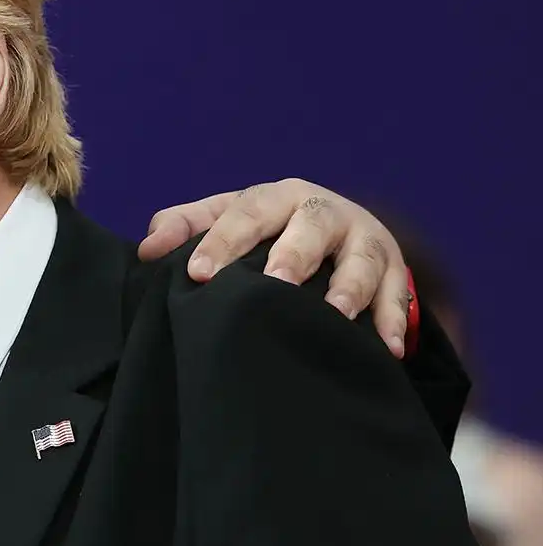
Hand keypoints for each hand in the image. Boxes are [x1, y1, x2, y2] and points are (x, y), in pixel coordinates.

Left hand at [138, 179, 412, 358]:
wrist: (332, 232)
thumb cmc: (265, 230)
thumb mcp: (226, 220)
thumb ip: (185, 229)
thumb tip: (147, 249)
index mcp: (278, 197)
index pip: (248, 211)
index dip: (224, 240)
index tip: (199, 273)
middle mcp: (324, 212)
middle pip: (313, 226)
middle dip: (294, 254)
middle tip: (276, 284)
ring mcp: (364, 240)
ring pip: (362, 258)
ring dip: (351, 286)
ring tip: (335, 314)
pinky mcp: (393, 271)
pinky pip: (398, 295)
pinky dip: (393, 320)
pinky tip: (387, 348)